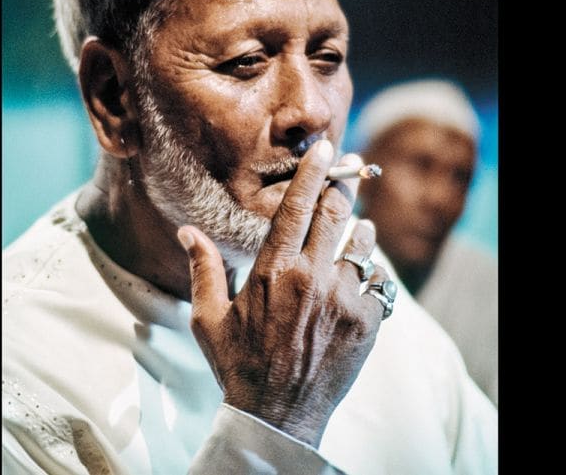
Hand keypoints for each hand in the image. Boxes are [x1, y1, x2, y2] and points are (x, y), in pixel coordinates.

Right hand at [177, 139, 389, 446]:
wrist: (277, 415)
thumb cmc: (238, 365)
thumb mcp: (208, 318)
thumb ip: (203, 269)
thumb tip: (188, 231)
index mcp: (272, 270)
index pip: (295, 207)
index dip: (312, 172)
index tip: (325, 149)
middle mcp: (310, 277)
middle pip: (335, 213)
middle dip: (344, 185)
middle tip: (351, 167)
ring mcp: (342, 299)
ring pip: (363, 243)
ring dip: (361, 230)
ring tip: (359, 227)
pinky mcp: (366, 321)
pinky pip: (377, 283)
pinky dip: (370, 275)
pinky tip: (361, 279)